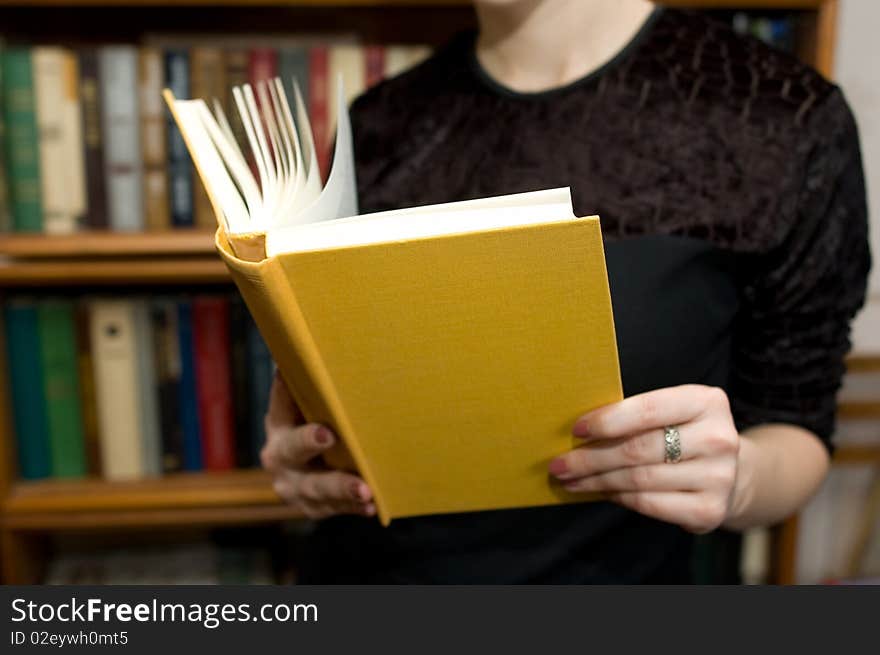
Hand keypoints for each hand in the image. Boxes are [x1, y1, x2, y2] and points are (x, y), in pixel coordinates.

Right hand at [260, 371, 375, 518]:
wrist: (305, 473)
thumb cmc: (316, 424)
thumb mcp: (309, 406)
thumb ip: (314, 383)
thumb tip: (326, 330)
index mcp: (278, 423)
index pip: (280, 403)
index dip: (285, 390)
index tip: (291, 373)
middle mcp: (279, 456)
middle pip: (291, 450)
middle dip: (307, 442)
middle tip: (326, 435)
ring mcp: (294, 486)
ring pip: (315, 488)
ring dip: (341, 488)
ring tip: (365, 489)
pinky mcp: (312, 508)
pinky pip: (333, 510)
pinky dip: (353, 507)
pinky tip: (371, 505)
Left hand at [550, 385, 739, 533]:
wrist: (732, 473)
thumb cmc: (684, 435)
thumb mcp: (672, 412)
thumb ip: (636, 415)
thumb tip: (577, 429)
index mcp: (705, 402)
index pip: (647, 410)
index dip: (607, 421)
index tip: (576, 429)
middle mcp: (718, 438)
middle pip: (638, 449)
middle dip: (591, 458)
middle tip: (559, 464)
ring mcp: (718, 477)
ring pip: (639, 480)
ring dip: (597, 481)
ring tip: (571, 480)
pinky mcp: (710, 510)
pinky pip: (649, 504)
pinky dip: (619, 498)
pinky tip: (601, 492)